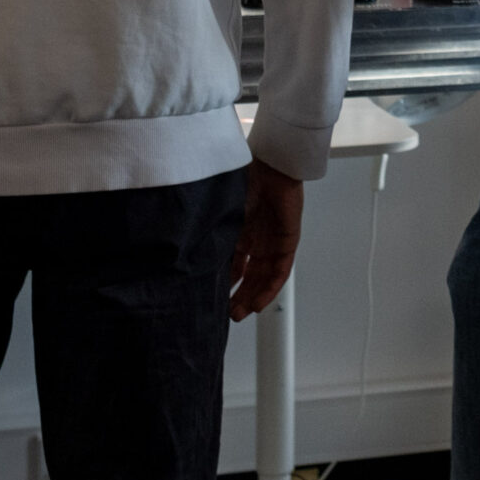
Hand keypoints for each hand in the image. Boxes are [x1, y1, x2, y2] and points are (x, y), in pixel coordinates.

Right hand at [228, 159, 304, 319]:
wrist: (271, 164)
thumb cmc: (245, 179)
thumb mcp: (223, 215)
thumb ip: (213, 236)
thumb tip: (191, 260)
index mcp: (241, 232)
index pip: (234, 265)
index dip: (226, 283)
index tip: (214, 300)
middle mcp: (257, 240)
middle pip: (249, 275)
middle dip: (239, 296)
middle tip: (227, 314)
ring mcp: (273, 241)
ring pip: (263, 277)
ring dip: (252, 297)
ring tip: (240, 313)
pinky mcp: (287, 241)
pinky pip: (280, 271)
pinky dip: (269, 288)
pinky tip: (259, 303)